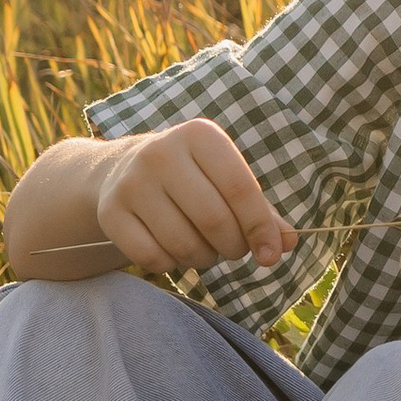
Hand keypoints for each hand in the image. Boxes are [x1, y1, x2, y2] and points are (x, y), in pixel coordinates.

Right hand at [95, 117, 296, 277]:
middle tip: (232, 249)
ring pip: (183, 244)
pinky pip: (152, 257)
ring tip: (204, 248)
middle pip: (213, 220)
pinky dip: (170, 264)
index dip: (261, 228)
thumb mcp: (226, 180)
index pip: (240, 189)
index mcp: (200, 135)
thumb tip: (289, 243)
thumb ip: (261, 211)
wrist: (121, 170)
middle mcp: (161, 152)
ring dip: (204, 259)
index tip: (271, 255)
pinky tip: (172, 249)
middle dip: (233, 247)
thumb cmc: (192, 178)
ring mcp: (132, 181)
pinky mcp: (111, 211)